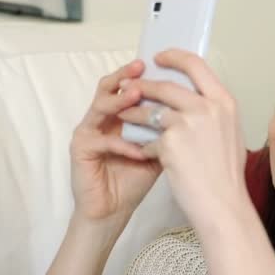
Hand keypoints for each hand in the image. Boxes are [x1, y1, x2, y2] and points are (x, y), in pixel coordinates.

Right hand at [69, 60, 161, 224]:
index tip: (161, 64)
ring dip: (120, 101)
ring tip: (136, 95)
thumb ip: (167, 128)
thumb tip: (193, 107)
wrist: (113, 210)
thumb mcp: (159, 149)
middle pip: (110, 86)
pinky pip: (103, 140)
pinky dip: (124, 144)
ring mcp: (88, 131)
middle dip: (126, 76)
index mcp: (119, 114)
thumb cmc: (134, 179)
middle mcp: (101, 118)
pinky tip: (141, 151)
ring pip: (101, 106)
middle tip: (142, 68)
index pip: (128, 85)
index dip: (142, 74)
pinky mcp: (81, 148)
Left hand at [116, 50, 247, 222]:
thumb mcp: (229, 133)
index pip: (196, 65)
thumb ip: (212, 112)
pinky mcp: (170, 142)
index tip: (159, 58)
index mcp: (224, 102)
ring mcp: (188, 123)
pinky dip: (143, 144)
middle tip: (129, 86)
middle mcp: (208, 107)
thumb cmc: (227, 175)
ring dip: (134, 112)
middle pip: (167, 86)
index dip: (175, 57)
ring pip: (150, 109)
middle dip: (144, 86)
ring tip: (125, 116)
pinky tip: (142, 152)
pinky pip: (149, 137)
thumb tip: (192, 99)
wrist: (223, 204)